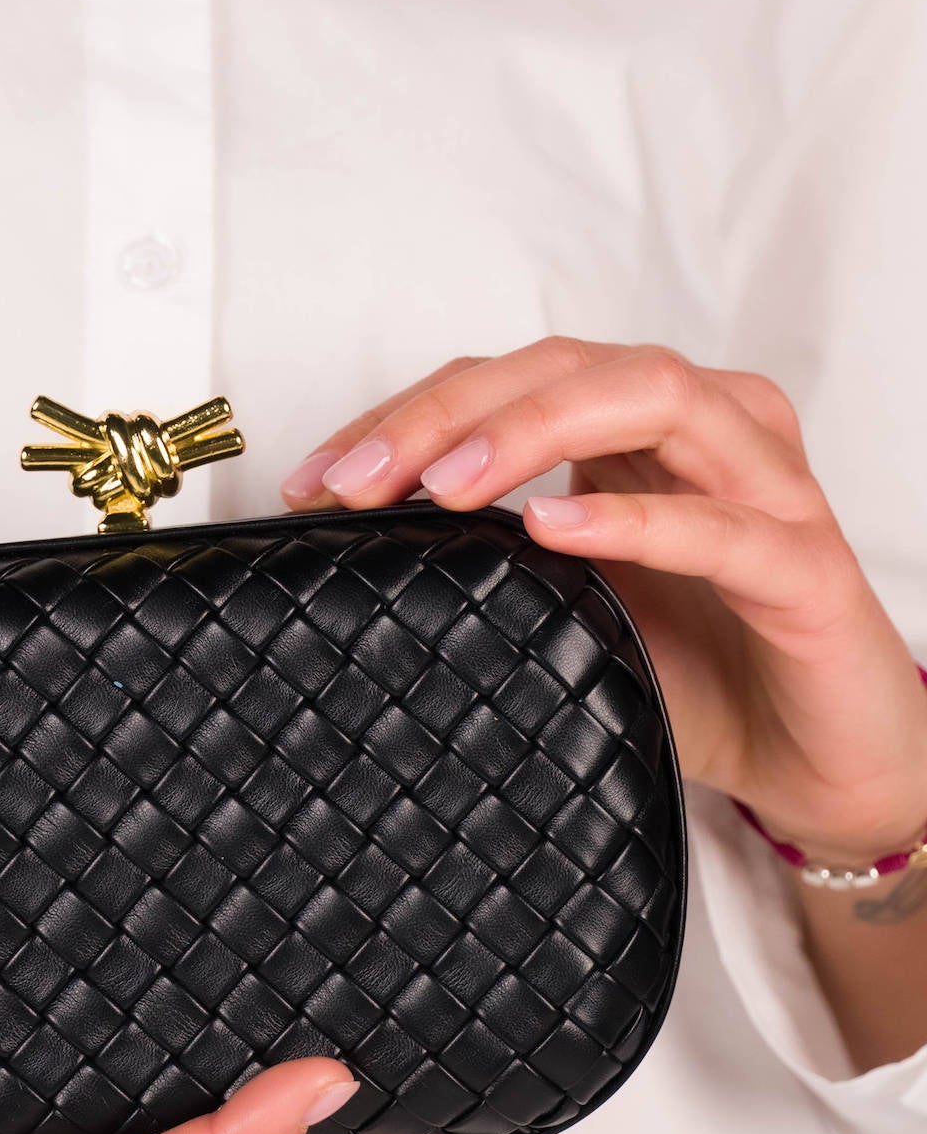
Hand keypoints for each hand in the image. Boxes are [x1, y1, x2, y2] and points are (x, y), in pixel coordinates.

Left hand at [282, 336, 926, 869]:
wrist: (817, 766)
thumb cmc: (697, 677)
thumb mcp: (564, 613)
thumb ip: (487, 567)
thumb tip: (353, 564)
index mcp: (642, 433)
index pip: (510, 382)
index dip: (407, 414)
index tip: (315, 479)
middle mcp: (709, 432)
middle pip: (567, 367)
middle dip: (448, 414)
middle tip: (357, 481)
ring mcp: (765, 488)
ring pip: (649, 399)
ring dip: (531, 432)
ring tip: (443, 485)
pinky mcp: (805, 566)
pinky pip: (721, 525)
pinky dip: (635, 517)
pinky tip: (555, 525)